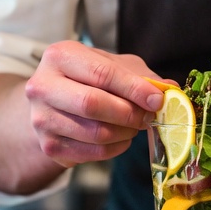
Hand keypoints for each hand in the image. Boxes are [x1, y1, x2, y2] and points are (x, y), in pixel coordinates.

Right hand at [24, 40, 164, 167]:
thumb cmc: (88, 78)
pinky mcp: (48, 146)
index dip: (134, 88)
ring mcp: (41, 118)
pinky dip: (115, 148)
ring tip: (134, 126)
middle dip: (129, 113)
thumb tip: (169, 89)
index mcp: (60, 56)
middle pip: (92, 104)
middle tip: (148, 117)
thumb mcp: (114, 65)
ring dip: (125, 133)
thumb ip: (141, 76)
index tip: (157, 99)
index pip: (102, 73)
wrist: (53, 102)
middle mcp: (42, 86)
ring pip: (94, 133)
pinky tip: (121, 138)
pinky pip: (92, 153)